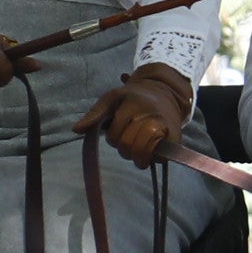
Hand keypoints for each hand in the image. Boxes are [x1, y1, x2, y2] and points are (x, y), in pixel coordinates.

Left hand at [78, 63, 195, 165]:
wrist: (166, 94)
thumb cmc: (134, 98)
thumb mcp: (112, 98)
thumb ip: (95, 114)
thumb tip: (76, 130)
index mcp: (132, 103)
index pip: (114, 135)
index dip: (114, 136)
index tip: (120, 126)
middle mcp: (149, 114)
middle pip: (126, 146)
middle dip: (124, 147)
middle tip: (130, 136)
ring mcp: (164, 127)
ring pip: (140, 154)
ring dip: (136, 155)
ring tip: (138, 144)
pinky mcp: (175, 139)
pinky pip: (157, 159)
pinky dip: (151, 158)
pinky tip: (151, 148)